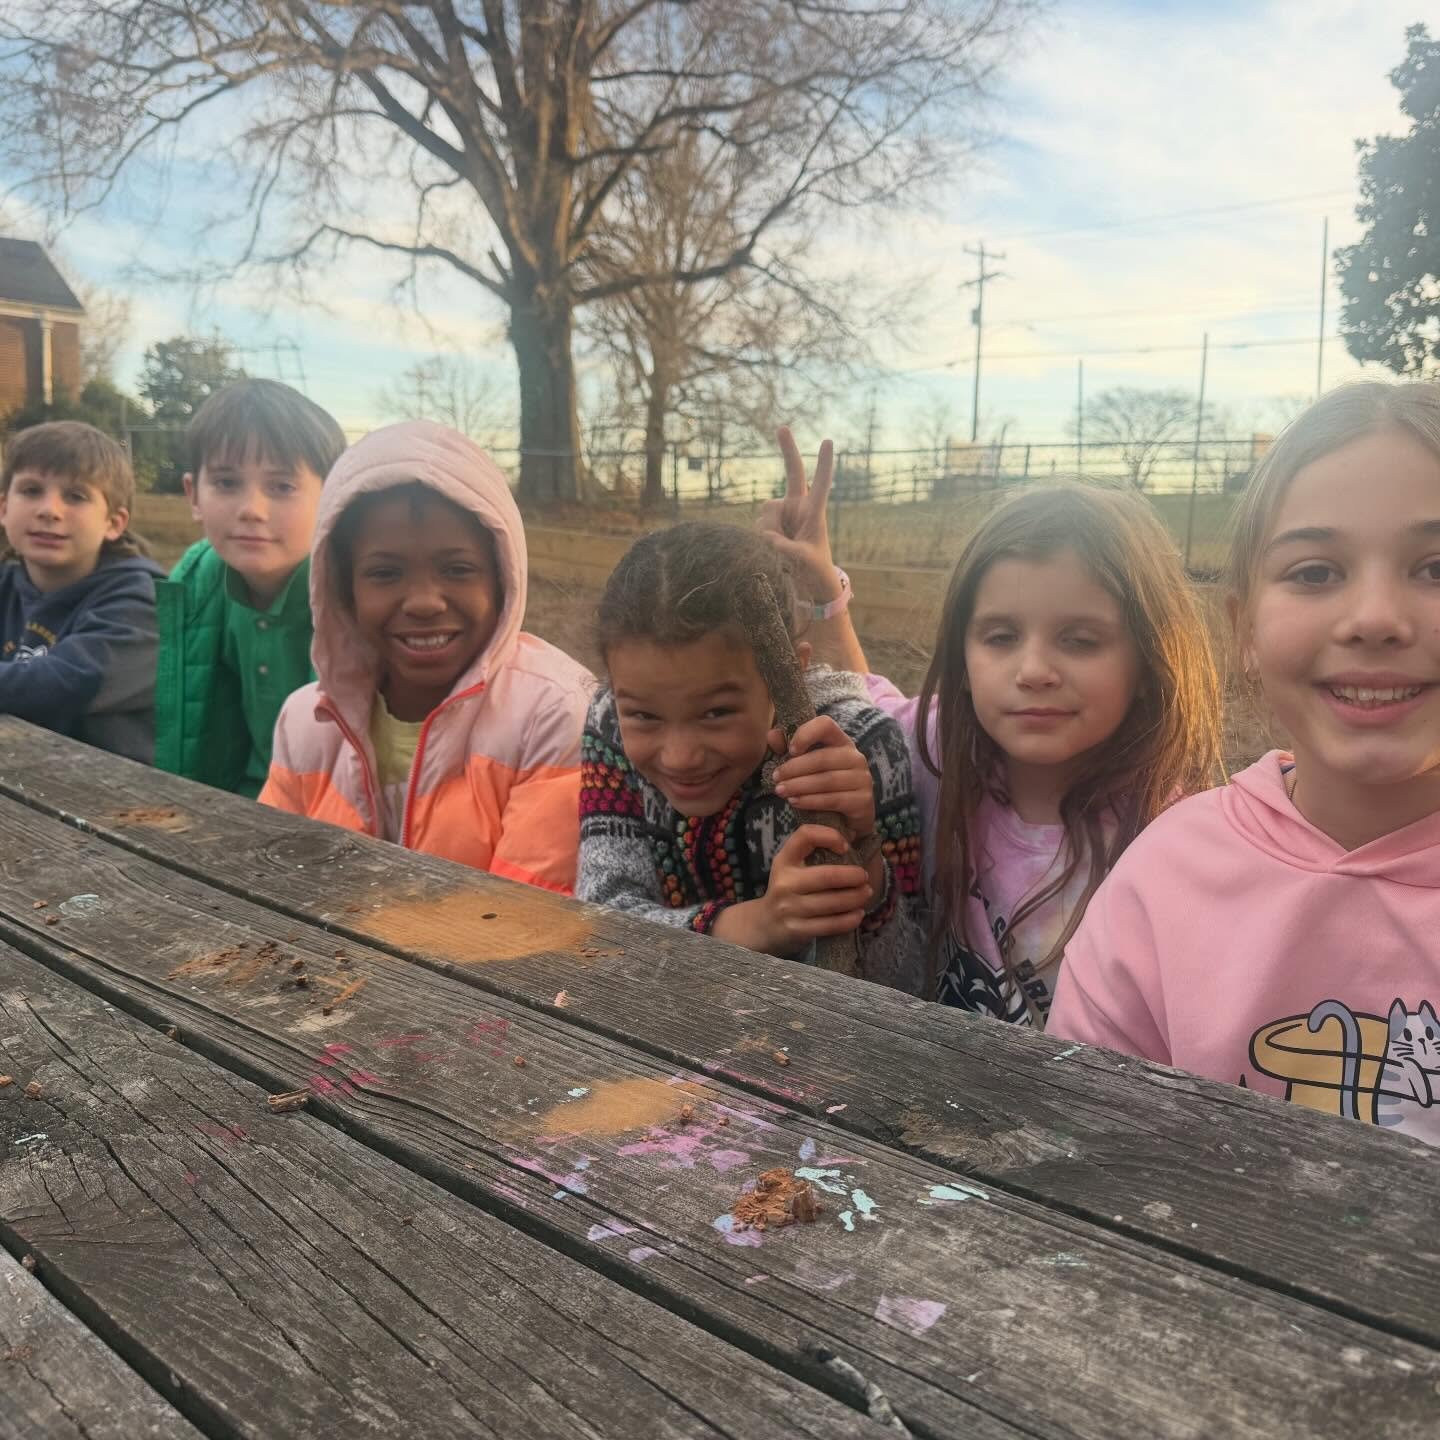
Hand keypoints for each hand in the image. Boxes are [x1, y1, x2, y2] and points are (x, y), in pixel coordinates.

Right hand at [713, 824, 870, 955]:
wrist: (765, 924)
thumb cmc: (788, 888)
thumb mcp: (791, 865)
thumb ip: (813, 850)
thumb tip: (852, 835)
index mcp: (784, 860)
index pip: (805, 836)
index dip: (829, 836)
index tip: (845, 846)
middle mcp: (784, 882)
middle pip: (827, 876)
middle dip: (853, 876)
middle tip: (865, 877)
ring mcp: (789, 908)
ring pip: (833, 903)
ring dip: (856, 898)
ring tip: (866, 894)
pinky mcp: (797, 930)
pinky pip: (830, 925)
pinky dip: (850, 919)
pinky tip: (858, 914)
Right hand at [757, 426, 838, 600]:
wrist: (804, 582)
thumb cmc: (813, 570)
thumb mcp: (803, 560)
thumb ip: (785, 547)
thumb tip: (765, 536)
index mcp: (814, 512)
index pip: (821, 484)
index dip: (823, 464)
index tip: (827, 441)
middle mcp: (797, 507)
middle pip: (792, 472)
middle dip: (788, 449)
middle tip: (782, 427)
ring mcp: (781, 514)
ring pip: (766, 511)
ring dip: (769, 530)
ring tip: (781, 550)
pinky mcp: (767, 524)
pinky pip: (756, 526)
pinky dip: (760, 539)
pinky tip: (773, 549)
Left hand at [769, 715, 875, 838]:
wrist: (847, 818)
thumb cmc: (822, 786)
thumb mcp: (803, 766)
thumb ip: (787, 750)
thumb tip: (772, 734)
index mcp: (840, 741)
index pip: (825, 725)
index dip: (806, 734)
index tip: (790, 750)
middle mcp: (855, 757)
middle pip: (822, 758)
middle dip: (794, 768)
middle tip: (776, 778)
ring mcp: (862, 779)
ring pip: (826, 780)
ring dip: (799, 786)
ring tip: (780, 791)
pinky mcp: (863, 800)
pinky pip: (833, 799)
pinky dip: (810, 801)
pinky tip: (795, 802)